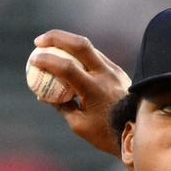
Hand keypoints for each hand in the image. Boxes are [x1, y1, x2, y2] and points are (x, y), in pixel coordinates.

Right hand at [31, 30, 130, 155]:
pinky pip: (95, 56)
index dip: (47, 61)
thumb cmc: (105, 133)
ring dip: (67, 42)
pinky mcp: (117, 71)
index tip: (33, 60)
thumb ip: (61, 106)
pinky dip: (79, 53)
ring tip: (50, 45)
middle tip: (39, 41)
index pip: (66, 68)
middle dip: (56, 37)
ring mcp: (114, 70)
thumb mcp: (78, 124)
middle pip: (80, 44)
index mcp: (94, 90)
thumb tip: (43, 95)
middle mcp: (105, 75)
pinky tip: (68, 57)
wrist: (137, 132)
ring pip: (88, 47)